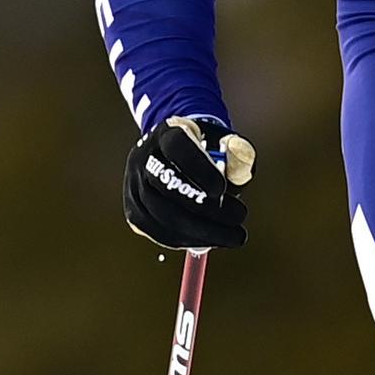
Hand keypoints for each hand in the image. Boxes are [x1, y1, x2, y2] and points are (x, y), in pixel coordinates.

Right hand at [124, 116, 254, 251]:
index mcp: (167, 134)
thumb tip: (240, 170)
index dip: (199, 169)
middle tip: (238, 219)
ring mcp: (134, 186)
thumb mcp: (225, 144)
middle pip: (167, 185)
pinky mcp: (134, 212)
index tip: (222, 189)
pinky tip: (209, 240)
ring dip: (200, 231)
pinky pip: (157, 231)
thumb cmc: (204, 153)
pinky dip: (186, 240)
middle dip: (206, 208)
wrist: (174, 158)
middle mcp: (144, 158)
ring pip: (161, 214)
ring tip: (231, 236)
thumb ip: (239, 154)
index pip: (177, 147)